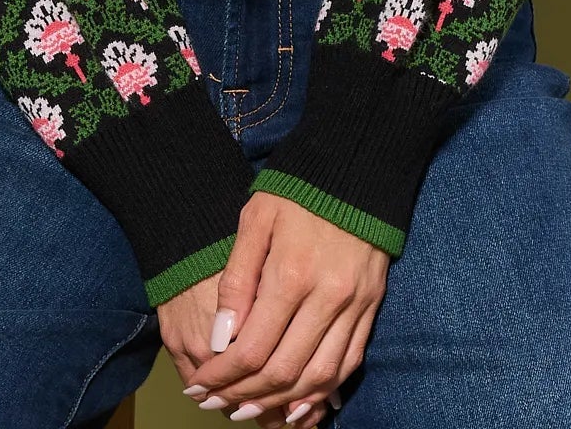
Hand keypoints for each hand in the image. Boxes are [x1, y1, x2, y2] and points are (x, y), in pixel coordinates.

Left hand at [166, 191, 386, 420]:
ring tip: (249, 410)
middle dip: (244, 397)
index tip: (199, 388)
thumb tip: (220, 339)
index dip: (221, 378)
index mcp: (292, 274)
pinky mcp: (371, 306)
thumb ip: (237, 280)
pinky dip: (322, 391)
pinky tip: (298, 402)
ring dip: (281, 403)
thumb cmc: (298, 189)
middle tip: (216, 406)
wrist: (358, 165)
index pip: (252, 349)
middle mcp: (327, 297)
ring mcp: (354, 305)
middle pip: (283, 372)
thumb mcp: (256, 219)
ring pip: (318, 378)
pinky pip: (348, 364)